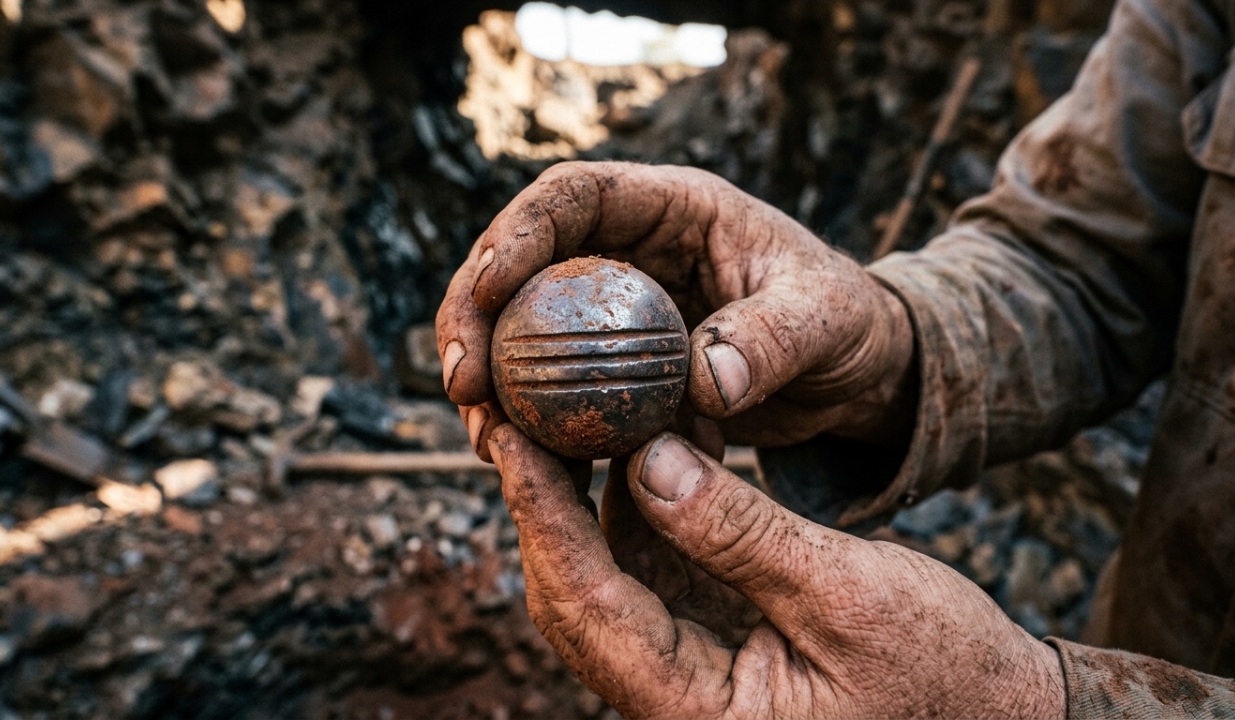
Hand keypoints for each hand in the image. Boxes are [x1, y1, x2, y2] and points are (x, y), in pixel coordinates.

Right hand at [436, 162, 917, 458]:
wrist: (857, 374)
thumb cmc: (848, 324)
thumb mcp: (825, 320)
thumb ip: (771, 339)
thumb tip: (705, 380)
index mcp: (673, 208)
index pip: (576, 195)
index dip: (519, 232)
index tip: (490, 290)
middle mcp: (630, 250)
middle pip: (522, 262)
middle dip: (475, 315)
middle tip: (462, 383)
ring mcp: (615, 311)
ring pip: (523, 329)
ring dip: (490, 379)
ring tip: (482, 437)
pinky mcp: (615, 367)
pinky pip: (556, 387)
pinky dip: (532, 422)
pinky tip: (517, 464)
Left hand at [489, 423, 1066, 718]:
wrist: (997, 716)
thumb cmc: (944, 675)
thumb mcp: (848, 594)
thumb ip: (740, 534)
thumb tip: (647, 458)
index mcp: (697, 715)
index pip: (589, 605)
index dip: (543, 516)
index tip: (510, 437)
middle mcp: (674, 700)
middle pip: (574, 596)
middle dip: (544, 504)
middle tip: (519, 412)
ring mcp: (688, 669)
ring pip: (602, 577)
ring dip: (586, 498)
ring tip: (573, 409)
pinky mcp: (710, 636)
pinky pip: (649, 567)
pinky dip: (641, 504)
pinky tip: (648, 439)